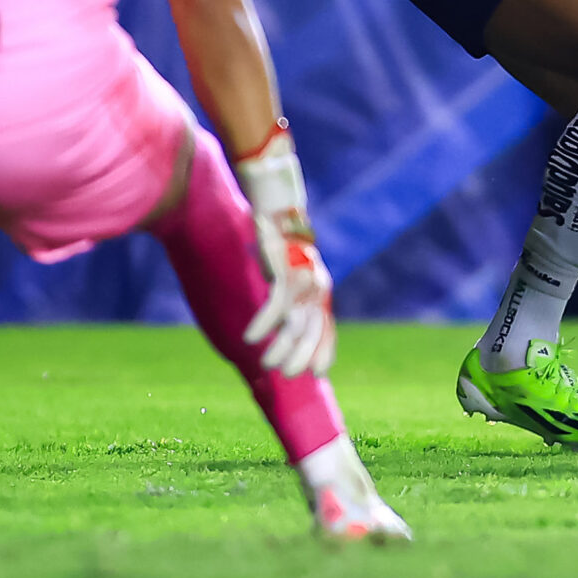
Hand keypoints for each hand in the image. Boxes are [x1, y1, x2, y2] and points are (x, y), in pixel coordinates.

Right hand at [232, 126, 335, 377]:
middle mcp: (316, 283)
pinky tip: (250, 339)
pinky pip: (276, 305)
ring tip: (266, 364)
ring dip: (280, 348)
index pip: (327, 325)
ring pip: (296, 323)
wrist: (275, 201)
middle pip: (313, 330)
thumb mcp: (287, 267)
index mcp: (319, 285)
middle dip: (301, 357)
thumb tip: (280, 317)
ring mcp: (302, 276)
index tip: (318, 374)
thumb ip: (289, 291)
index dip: (324, 350)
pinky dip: (263, 324)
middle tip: (285, 376)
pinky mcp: (284, 268)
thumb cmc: (278, 238)